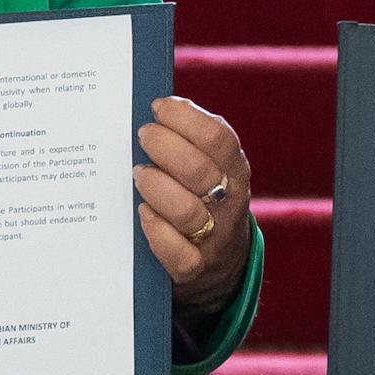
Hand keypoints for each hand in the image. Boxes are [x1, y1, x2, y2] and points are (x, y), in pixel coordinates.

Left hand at [135, 95, 256, 314]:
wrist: (222, 262)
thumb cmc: (204, 199)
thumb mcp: (213, 168)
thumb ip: (194, 140)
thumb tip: (162, 106)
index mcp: (235, 171)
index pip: (218, 138)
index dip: (185, 118)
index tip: (158, 107)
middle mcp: (229, 204)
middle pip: (198, 170)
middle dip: (164, 146)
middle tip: (143, 136)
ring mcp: (213, 238)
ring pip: (185, 210)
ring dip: (156, 186)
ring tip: (139, 173)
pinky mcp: (194, 267)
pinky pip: (176, 252)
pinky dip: (155, 229)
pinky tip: (142, 212)